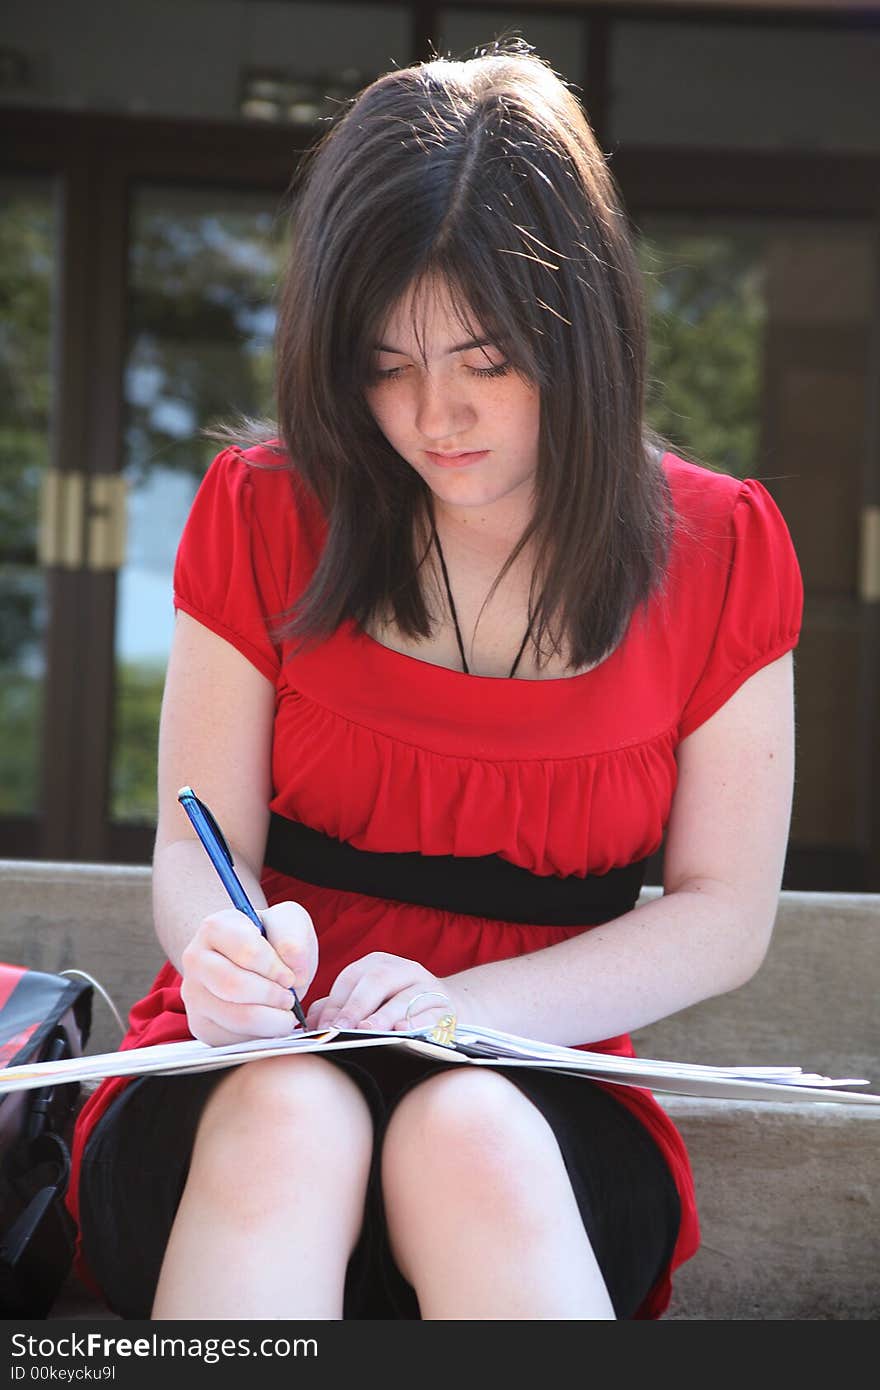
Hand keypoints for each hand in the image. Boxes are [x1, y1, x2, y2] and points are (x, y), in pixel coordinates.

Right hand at [180, 900, 318, 1045]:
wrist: (256, 964)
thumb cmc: (272, 940)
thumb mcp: (289, 922)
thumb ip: (293, 936)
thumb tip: (293, 969)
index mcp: (215, 927)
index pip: (246, 950)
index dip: (274, 967)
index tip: (290, 976)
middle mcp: (195, 959)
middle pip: (234, 986)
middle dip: (272, 996)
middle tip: (290, 998)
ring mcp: (194, 994)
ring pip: (235, 1017)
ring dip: (271, 1020)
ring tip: (285, 1013)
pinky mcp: (200, 1025)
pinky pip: (233, 1040)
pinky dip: (260, 1036)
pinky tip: (269, 1023)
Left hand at [305, 952, 457, 1032]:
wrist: (445, 1007)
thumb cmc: (395, 1006)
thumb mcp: (367, 1000)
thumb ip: (336, 1008)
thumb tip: (309, 1024)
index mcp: (378, 964)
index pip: (351, 978)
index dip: (336, 1003)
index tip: (324, 1028)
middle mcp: (403, 969)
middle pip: (377, 981)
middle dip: (357, 1007)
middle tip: (342, 1030)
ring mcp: (427, 985)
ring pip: (405, 996)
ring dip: (385, 1015)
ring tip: (369, 1031)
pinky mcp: (446, 1005)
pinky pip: (432, 1012)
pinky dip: (417, 1021)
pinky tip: (404, 1031)